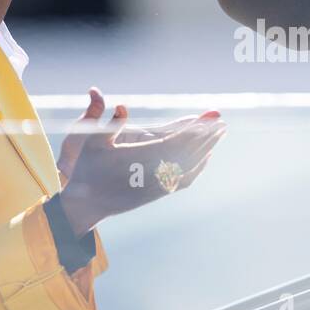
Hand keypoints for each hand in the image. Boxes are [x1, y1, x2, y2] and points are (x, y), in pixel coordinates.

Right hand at [55, 87, 225, 233]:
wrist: (86, 204)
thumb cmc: (87, 169)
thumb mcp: (93, 142)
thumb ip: (110, 123)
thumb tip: (122, 105)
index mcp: (139, 158)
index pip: (175, 142)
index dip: (194, 130)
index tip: (208, 120)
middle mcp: (152, 174)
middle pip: (189, 153)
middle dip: (207, 137)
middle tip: (222, 123)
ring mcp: (157, 186)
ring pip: (190, 166)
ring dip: (206, 149)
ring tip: (219, 135)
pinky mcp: (158, 194)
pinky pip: (185, 180)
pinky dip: (199, 167)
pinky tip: (206, 158)